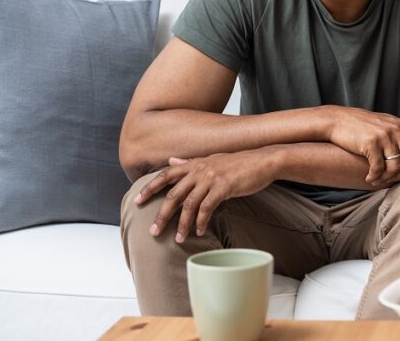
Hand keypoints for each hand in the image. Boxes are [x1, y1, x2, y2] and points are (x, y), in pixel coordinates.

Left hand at [133, 151, 276, 242]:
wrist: (263, 161)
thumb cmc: (239, 162)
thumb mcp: (212, 159)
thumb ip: (190, 163)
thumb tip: (172, 161)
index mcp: (194, 163)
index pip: (165, 175)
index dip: (149, 188)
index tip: (137, 201)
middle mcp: (199, 170)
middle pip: (173, 194)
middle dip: (162, 215)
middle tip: (153, 231)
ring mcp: (211, 178)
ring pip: (189, 205)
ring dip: (182, 224)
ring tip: (179, 239)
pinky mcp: (223, 187)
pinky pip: (207, 208)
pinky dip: (201, 221)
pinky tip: (199, 231)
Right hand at [325, 106, 399, 187]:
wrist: (338, 120)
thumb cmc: (364, 126)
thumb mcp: (387, 124)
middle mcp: (397, 129)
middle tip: (391, 180)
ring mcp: (385, 135)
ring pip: (396, 168)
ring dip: (387, 179)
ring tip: (378, 180)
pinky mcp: (371, 143)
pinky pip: (379, 168)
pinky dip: (374, 178)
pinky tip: (369, 178)